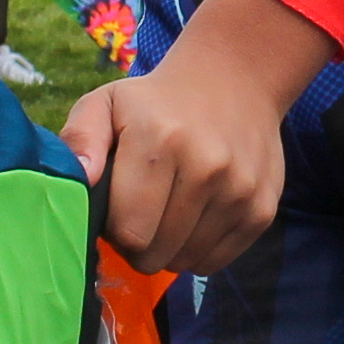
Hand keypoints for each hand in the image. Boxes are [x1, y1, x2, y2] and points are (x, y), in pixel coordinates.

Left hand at [62, 0, 333, 272]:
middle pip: (156, 254)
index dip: (115, 230)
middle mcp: (207, 167)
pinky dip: (198, 249)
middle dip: (139, 244)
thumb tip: (81, 178)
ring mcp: (240, 191)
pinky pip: (216, 262)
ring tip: (169, 211)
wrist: (236, 82)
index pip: (129, 232)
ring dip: (169, 248)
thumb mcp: (107, 103)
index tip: (117, 209)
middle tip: (141, 213)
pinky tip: (196, 216)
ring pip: (186, 262)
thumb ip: (80, 138)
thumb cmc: (156, 102)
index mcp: (160, 141)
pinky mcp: (262, 210)